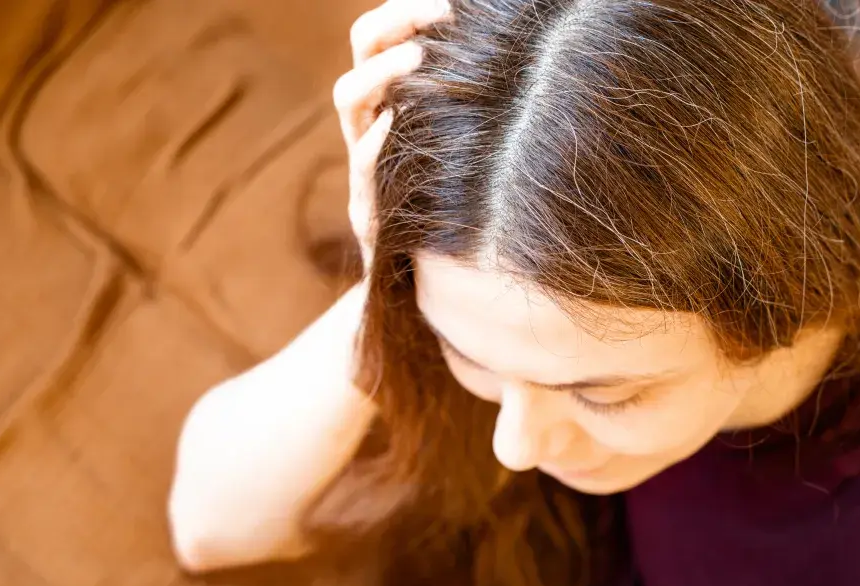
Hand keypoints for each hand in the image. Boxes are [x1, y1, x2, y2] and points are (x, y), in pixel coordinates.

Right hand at [333, 0, 452, 269]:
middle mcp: (371, 121)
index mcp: (391, 97)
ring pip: (349, 97)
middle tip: (437, 14)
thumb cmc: (459, 203)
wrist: (437, 283)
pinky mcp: (368, 207)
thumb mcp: (464, 148)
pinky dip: (377, 140)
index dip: (403, 10)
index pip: (381, 33)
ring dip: (381, 70)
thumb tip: (510, 46)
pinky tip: (399, 122)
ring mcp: (365, 162)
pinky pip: (364, 164)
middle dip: (393, 23)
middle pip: (361, 49)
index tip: (447, 2)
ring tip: (420, 55)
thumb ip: (470, 105)